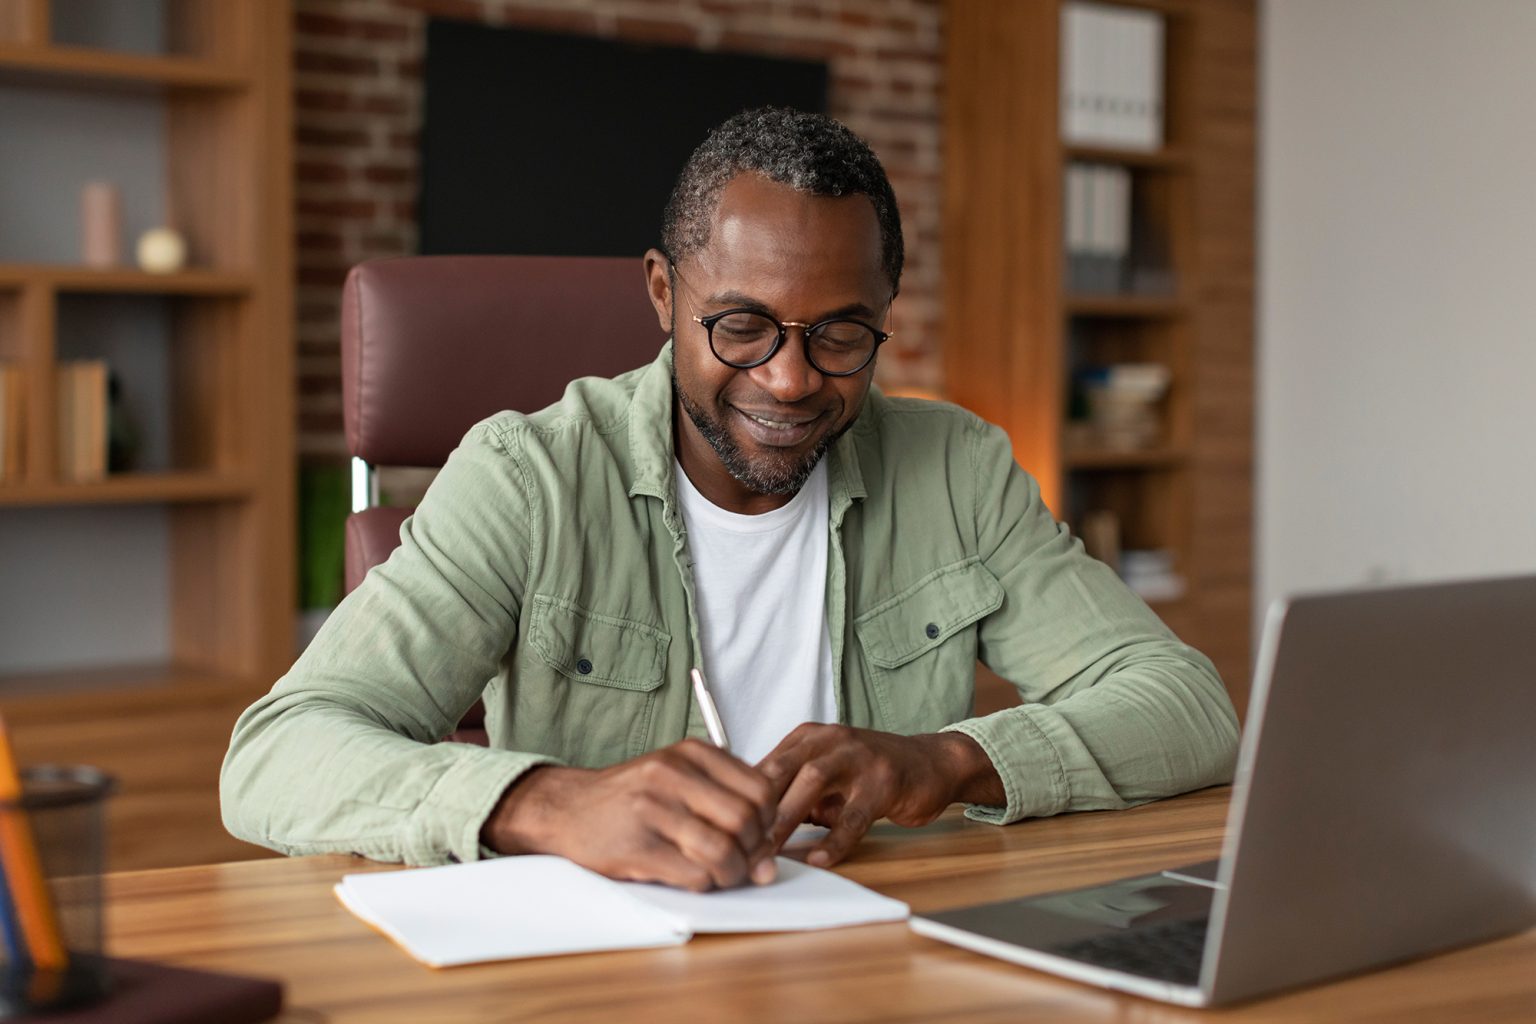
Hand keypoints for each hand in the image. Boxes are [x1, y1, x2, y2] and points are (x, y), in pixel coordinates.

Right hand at [480, 739, 778, 891]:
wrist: (568, 807)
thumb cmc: (632, 797)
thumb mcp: (680, 781)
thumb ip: (727, 810)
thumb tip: (768, 864)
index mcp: (691, 753)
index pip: (760, 789)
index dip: (768, 821)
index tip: (755, 835)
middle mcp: (673, 775)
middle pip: (745, 821)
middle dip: (752, 852)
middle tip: (741, 862)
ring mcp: (653, 810)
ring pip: (723, 852)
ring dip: (731, 874)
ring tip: (720, 874)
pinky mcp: (637, 847)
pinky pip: (694, 875)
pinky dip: (705, 884)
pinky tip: (693, 877)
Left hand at [758, 724, 1002, 867]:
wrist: (929, 763)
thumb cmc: (869, 773)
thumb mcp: (824, 775)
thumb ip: (791, 794)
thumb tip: (750, 827)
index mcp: (806, 737)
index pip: (763, 767)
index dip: (741, 800)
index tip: (724, 832)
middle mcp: (828, 740)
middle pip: (779, 770)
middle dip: (755, 810)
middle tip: (738, 846)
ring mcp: (857, 758)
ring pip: (811, 784)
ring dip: (785, 820)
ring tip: (769, 852)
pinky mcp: (883, 781)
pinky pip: (853, 815)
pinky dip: (834, 840)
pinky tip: (819, 860)